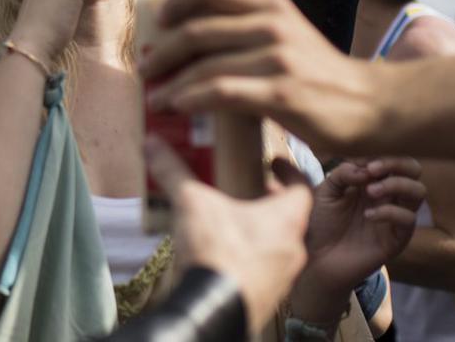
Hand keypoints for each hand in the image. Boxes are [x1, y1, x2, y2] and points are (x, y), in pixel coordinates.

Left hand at [140, 0, 382, 153]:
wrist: (376, 106)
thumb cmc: (325, 77)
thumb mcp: (289, 38)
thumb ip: (251, 33)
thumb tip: (199, 46)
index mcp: (271, 6)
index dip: (174, 2)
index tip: (156, 23)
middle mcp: (273, 24)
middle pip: (196, 28)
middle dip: (161, 51)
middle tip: (145, 69)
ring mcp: (278, 57)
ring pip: (204, 64)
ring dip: (170, 83)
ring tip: (154, 99)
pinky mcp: (281, 93)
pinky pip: (221, 92)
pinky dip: (191, 98)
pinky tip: (177, 107)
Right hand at [147, 138, 311, 334]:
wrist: (214, 312)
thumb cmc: (216, 253)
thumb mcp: (190, 203)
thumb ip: (172, 170)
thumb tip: (152, 143)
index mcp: (286, 220)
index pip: (303, 187)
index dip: (290, 171)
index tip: (274, 161)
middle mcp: (292, 248)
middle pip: (290, 217)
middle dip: (269, 201)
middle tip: (248, 187)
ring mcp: (282, 277)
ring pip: (278, 246)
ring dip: (261, 231)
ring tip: (233, 219)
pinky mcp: (267, 298)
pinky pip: (265, 270)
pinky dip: (251, 258)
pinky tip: (225, 254)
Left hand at [292, 157, 423, 320]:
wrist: (316, 259)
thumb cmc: (320, 223)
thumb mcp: (325, 191)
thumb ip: (343, 174)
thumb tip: (365, 168)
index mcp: (372, 182)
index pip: (392, 159)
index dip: (380, 155)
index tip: (360, 162)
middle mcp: (388, 197)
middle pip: (414, 170)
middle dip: (397, 164)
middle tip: (373, 170)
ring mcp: (394, 217)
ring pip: (418, 191)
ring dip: (396, 184)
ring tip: (369, 192)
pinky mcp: (397, 239)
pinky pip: (409, 219)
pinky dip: (390, 212)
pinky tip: (367, 216)